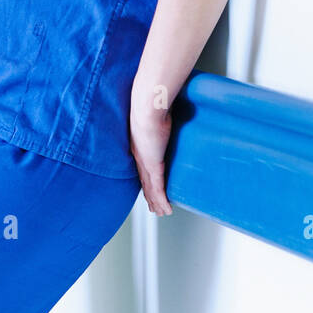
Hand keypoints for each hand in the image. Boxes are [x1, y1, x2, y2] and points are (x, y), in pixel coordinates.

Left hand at [129, 84, 173, 215]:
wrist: (148, 104)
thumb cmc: (152, 100)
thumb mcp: (158, 109)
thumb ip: (165, 110)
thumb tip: (173, 103)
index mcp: (138, 142)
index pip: (142, 165)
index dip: (146, 177)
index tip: (149, 184)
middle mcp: (139, 154)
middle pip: (144, 180)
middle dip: (149, 195)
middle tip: (154, 206)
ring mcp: (146, 161)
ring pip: (150, 188)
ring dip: (156, 202)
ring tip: (161, 212)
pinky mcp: (153, 166)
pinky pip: (158, 188)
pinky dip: (162, 200)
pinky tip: (166, 210)